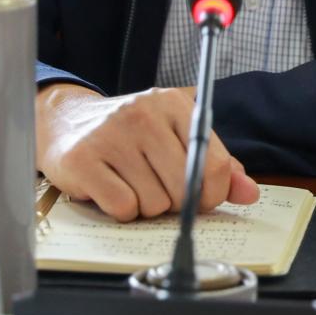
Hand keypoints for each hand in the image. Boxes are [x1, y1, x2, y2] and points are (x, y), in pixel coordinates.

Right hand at [34, 83, 258, 221]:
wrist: (65, 122)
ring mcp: (111, 135)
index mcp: (174, 104)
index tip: (200, 199)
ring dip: (145, 206)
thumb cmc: (129, 135)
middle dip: (176, 202)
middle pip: (185, 188)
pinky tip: (111, 190)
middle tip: (158, 189)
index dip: (212, 194)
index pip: (215, 164)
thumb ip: (216, 165)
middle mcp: (143, 113)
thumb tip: (250, 193)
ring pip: (154, 203)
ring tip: (130, 183)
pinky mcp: (83, 160)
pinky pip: (123, 207)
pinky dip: (121, 210)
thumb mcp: (175, 138)